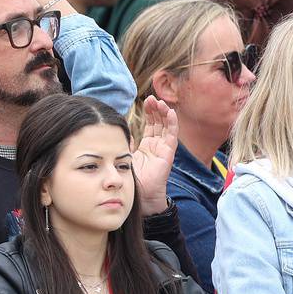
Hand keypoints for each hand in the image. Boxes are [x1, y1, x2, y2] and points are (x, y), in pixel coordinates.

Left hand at [135, 96, 175, 214]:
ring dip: (164, 113)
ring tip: (159, 102)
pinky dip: (172, 123)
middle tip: (151, 98)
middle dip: (156, 110)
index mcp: (147, 146)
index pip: (151, 125)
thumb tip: (119, 131)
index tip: (146, 100)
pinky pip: (172, 135)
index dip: (150, 112)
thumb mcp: (125, 156)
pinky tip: (170, 112)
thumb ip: (125, 143)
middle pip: (159, 123)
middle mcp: (157, 146)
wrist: (139, 195)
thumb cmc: (132, 179)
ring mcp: (163, 149)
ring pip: (166, 127)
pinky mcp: (168, 153)